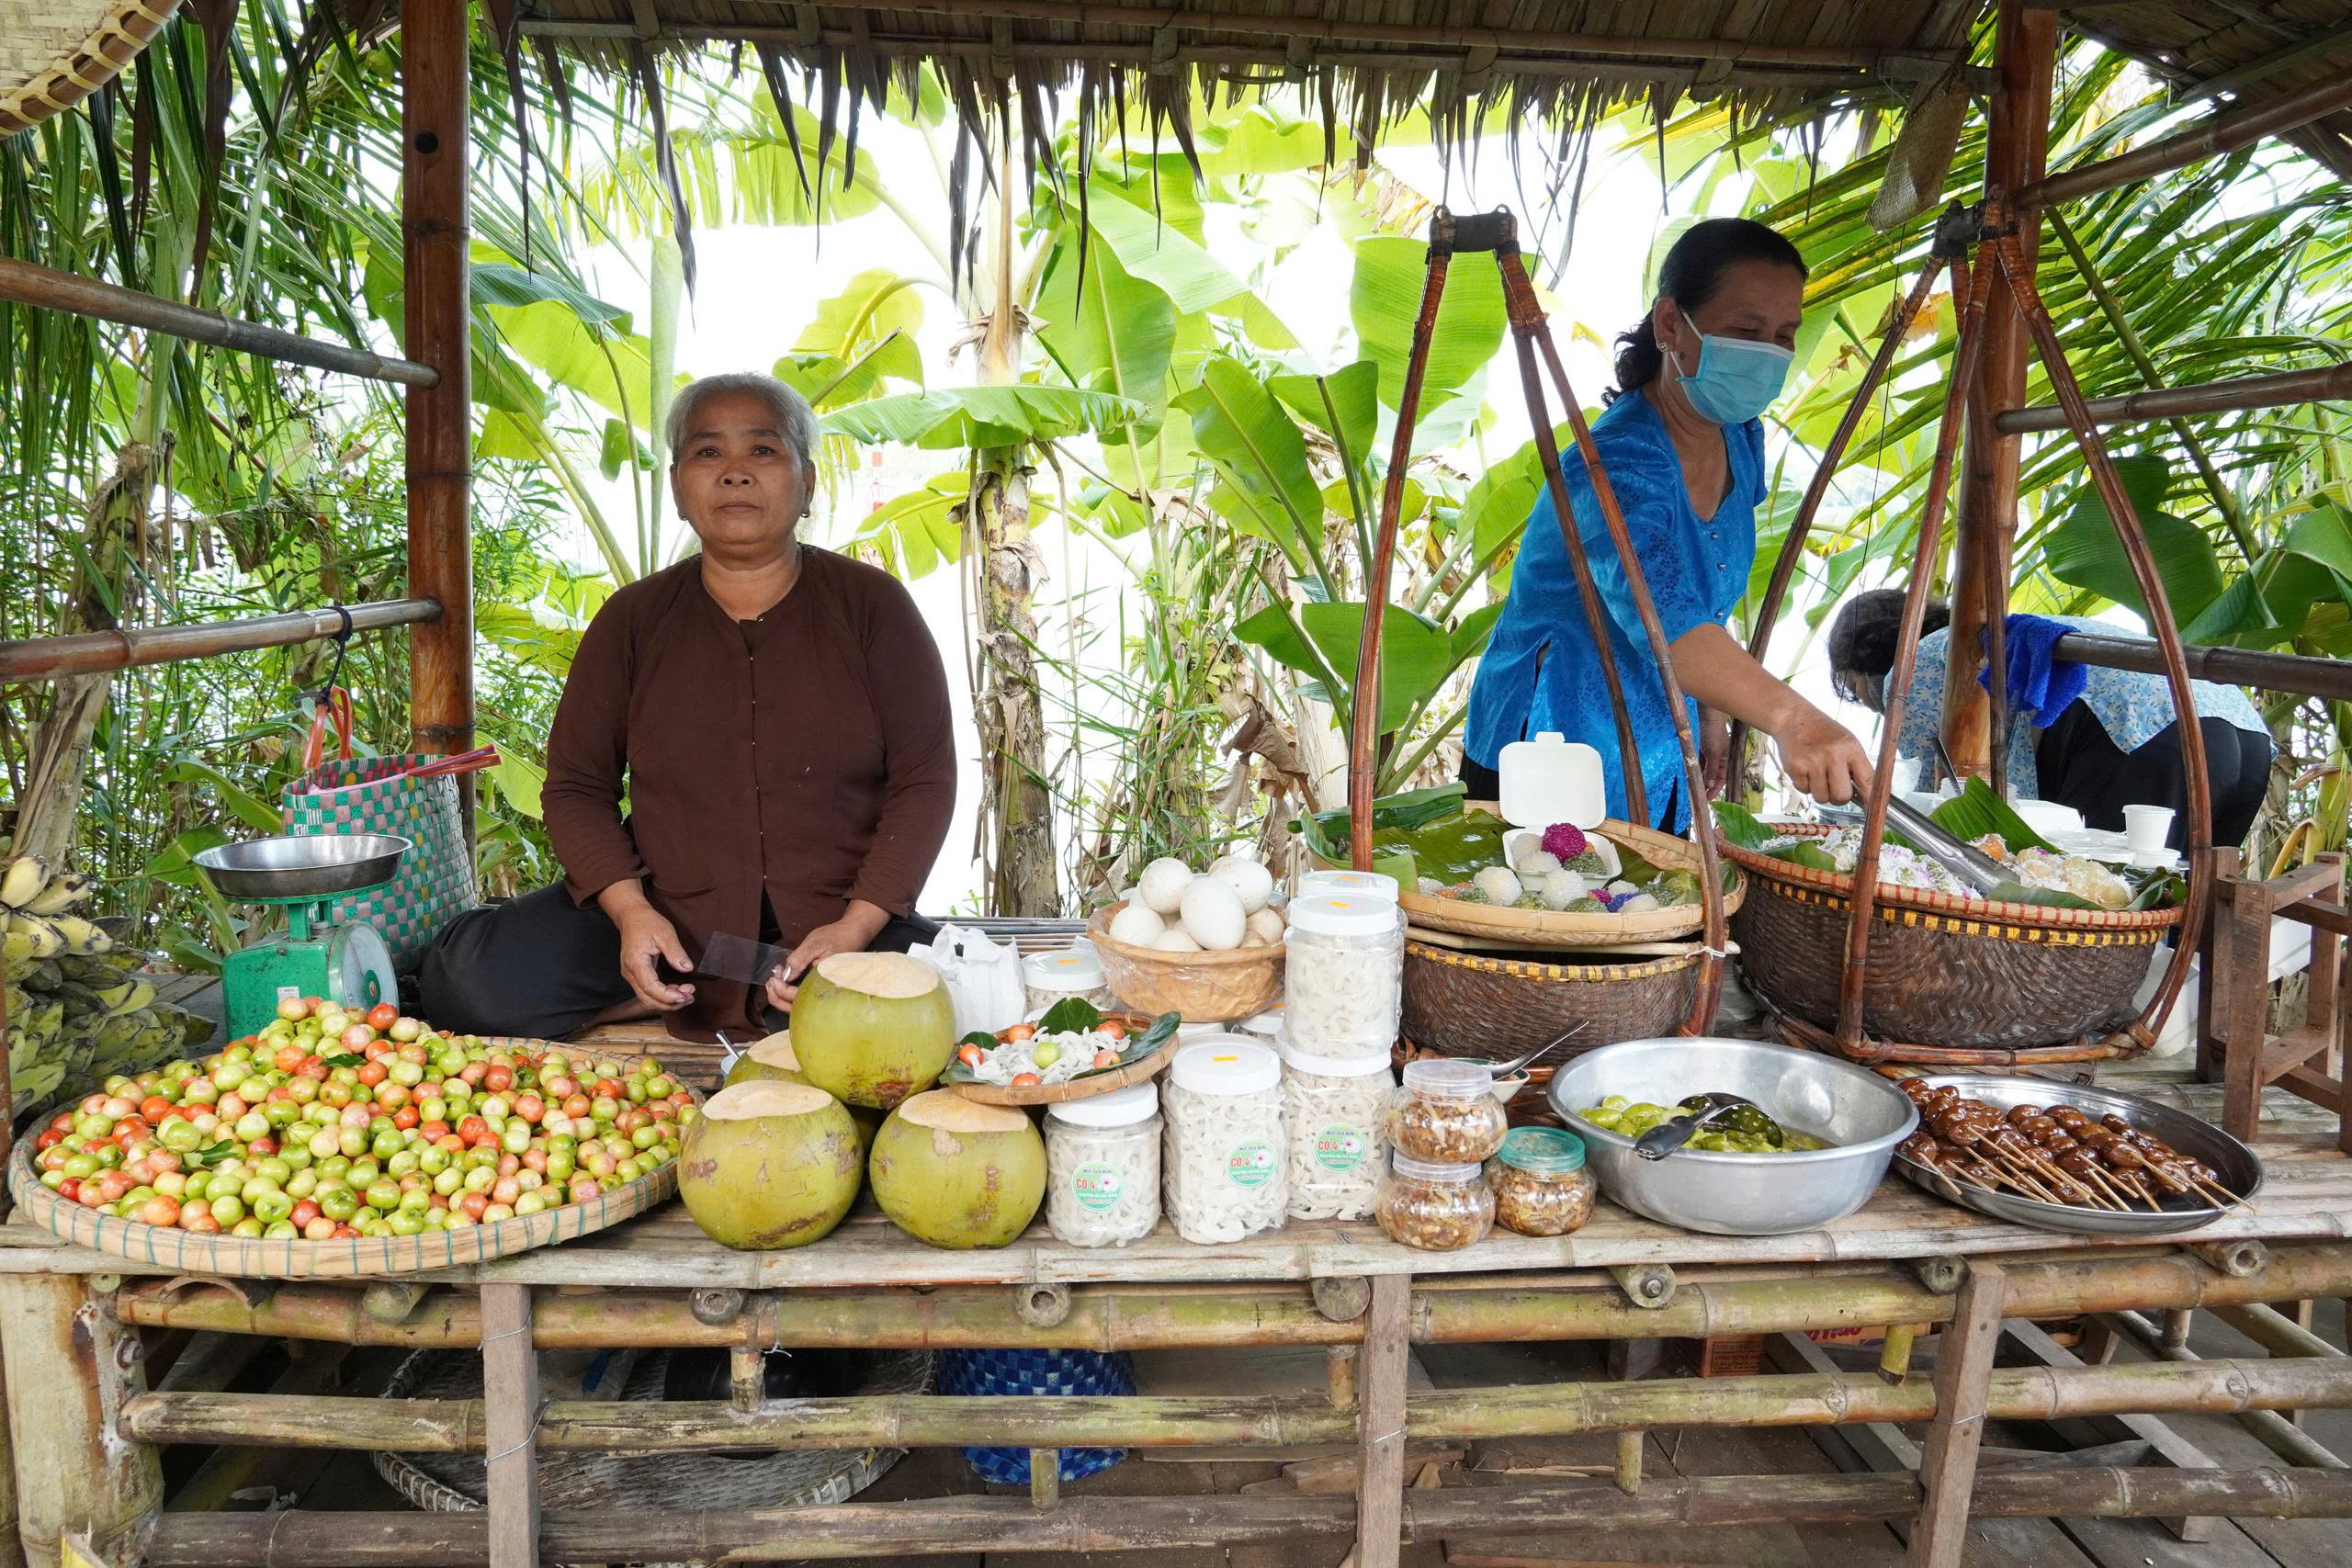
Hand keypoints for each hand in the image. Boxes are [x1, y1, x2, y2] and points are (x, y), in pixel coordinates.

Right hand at [598, 882, 694, 1011]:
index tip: (685, 996)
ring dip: (667, 1001)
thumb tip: (687, 969)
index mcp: (636, 962)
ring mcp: (631, 975)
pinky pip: (648, 992)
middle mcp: (630, 972)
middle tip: (690, 997)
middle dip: (670, 1003)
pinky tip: (678, 990)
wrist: (632, 916)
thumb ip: (676, 952)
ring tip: (687, 994)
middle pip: (648, 999)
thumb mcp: (666, 933)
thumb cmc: (647, 922)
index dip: (668, 997)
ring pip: (647, 998)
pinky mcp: (636, 975)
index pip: (650, 988)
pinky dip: (663, 995)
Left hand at [768, 900, 894, 1009]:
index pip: (798, 997)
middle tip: (769, 983)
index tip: (773, 979)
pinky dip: (791, 990)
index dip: (782, 990)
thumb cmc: (836, 937)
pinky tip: (784, 978)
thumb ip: (799, 959)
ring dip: (783, 996)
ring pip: (800, 1004)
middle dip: (778, 998)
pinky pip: (804, 995)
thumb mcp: (815, 943)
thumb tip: (786, 975)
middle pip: (797, 1007)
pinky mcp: (821, 986)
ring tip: (774, 980)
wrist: (853, 933)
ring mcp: (823, 990)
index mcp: (824, 982)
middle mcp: (825, 990)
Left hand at [1701, 708, 1731, 799]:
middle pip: (1713, 777)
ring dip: (1700, 779)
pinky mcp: (1704, 750)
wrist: (1708, 716)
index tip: (1707, 799)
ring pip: (1706, 771)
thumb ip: (1712, 769)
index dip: (1715, 790)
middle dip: (1707, 787)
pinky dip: (1697, 770)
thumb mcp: (1713, 753)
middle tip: (1698, 797)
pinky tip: (1692, 776)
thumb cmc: (1713, 733)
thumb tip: (1711, 786)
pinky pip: (1701, 764)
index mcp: (1726, 761)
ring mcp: (1712, 755)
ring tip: (1694, 789)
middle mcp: (1720, 760)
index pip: (1721, 780)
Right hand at [1769, 704, 1874, 805]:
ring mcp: (1812, 762)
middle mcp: (1833, 755)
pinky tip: (1806, 770)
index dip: (1870, 798)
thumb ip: (1857, 766)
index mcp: (1851, 748)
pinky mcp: (1795, 768)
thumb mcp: (1847, 742)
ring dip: (1821, 792)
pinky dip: (1806, 785)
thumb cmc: (1823, 732)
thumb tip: (1869, 794)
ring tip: (1818, 774)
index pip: (1867, 780)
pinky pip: (1804, 791)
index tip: (1872, 809)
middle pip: (1842, 796)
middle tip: (1834, 786)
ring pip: (1822, 797)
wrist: (1793, 719)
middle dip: (1839, 797)